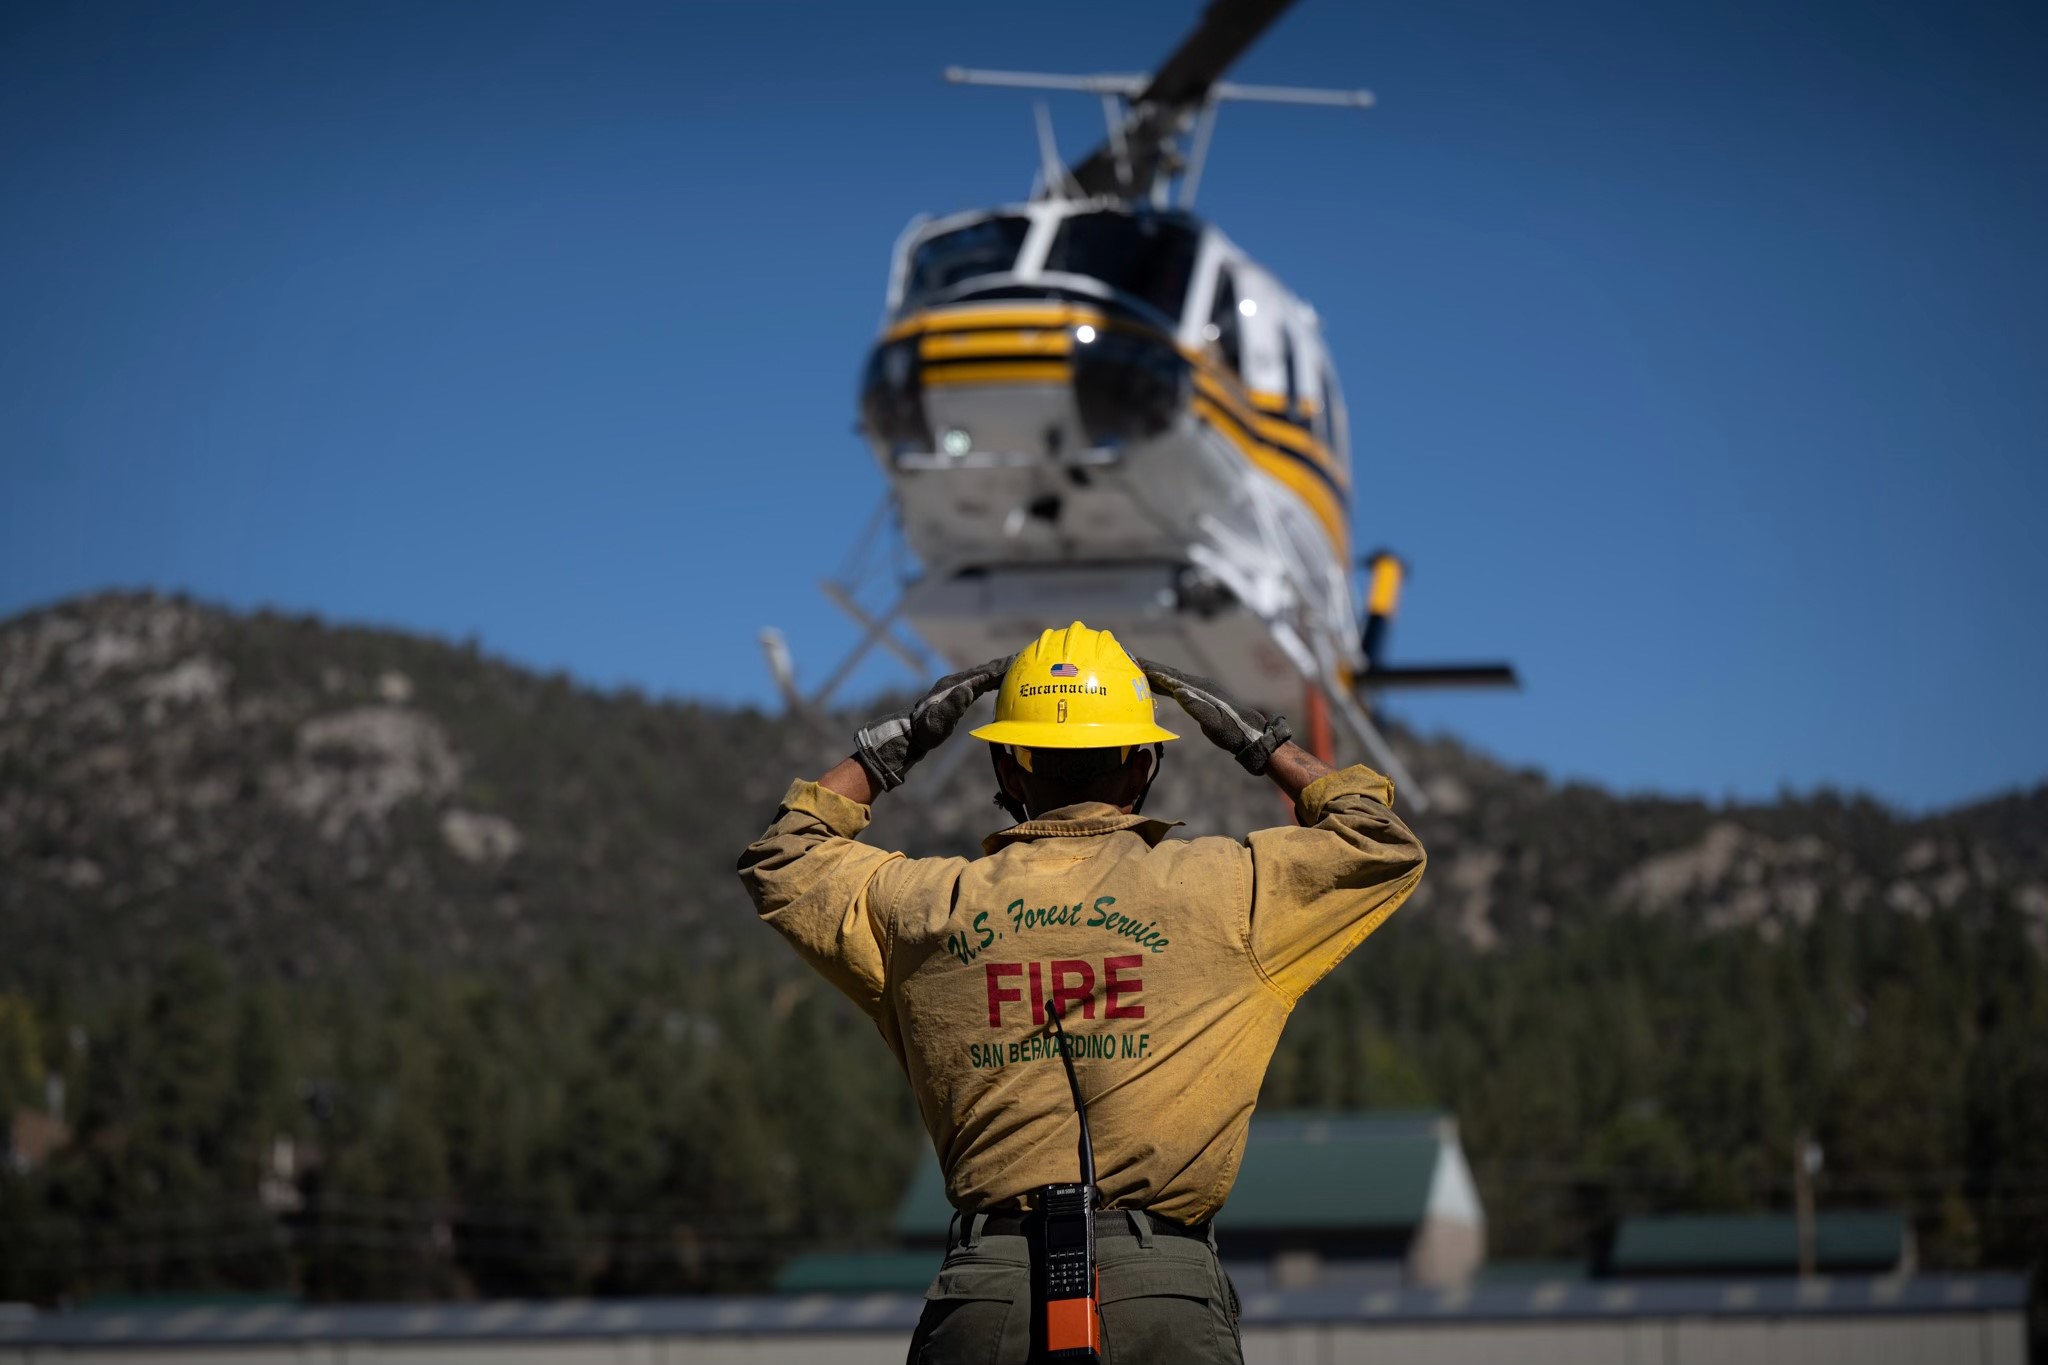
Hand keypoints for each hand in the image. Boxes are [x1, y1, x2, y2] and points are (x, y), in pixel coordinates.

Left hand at [853, 656, 1013, 791]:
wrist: (910, 734)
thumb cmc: (925, 731)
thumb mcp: (938, 720)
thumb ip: (952, 705)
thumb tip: (968, 689)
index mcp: (955, 685)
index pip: (984, 673)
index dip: (1003, 667)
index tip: (1021, 660)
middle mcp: (958, 682)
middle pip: (987, 669)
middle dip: (1007, 664)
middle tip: (1029, 656)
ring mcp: (958, 688)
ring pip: (985, 675)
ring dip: (1002, 670)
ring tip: (1021, 665)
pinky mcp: (958, 695)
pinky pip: (981, 684)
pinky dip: (995, 680)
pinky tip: (1003, 682)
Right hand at [1138, 659, 1290, 774]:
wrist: (1252, 736)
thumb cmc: (1234, 732)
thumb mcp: (1214, 723)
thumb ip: (1196, 708)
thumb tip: (1177, 691)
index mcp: (1201, 688)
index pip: (1171, 676)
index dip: (1152, 669)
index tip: (1134, 662)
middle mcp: (1199, 685)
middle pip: (1170, 674)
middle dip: (1149, 667)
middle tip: (1128, 658)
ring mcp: (1200, 691)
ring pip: (1173, 680)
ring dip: (1155, 674)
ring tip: (1135, 668)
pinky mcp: (1201, 698)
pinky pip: (1177, 688)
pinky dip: (1164, 685)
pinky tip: (1155, 686)